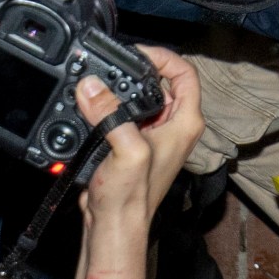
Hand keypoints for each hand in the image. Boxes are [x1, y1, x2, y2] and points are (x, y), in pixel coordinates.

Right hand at [74, 47, 202, 278]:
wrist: (114, 226)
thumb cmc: (131, 198)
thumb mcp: (126, 151)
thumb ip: (111, 116)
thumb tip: (93, 87)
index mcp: (185, 123)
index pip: (185, 73)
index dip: (163, 57)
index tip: (137, 53)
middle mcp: (174, 126)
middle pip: (161, 81)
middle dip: (136, 70)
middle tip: (112, 64)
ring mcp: (154, 134)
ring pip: (140, 96)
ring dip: (120, 87)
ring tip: (100, 81)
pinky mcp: (134, 142)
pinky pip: (124, 112)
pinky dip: (110, 105)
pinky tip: (93, 103)